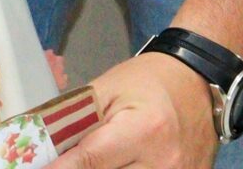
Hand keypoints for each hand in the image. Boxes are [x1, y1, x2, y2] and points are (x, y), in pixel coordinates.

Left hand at [51, 53, 217, 168]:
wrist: (198, 83)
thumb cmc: (148, 82)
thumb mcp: (106, 91)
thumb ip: (75, 122)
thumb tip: (45, 152)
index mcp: (143, 131)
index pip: (90, 161)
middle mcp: (164, 163)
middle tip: (67, 161)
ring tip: (100, 158)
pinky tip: (121, 165)